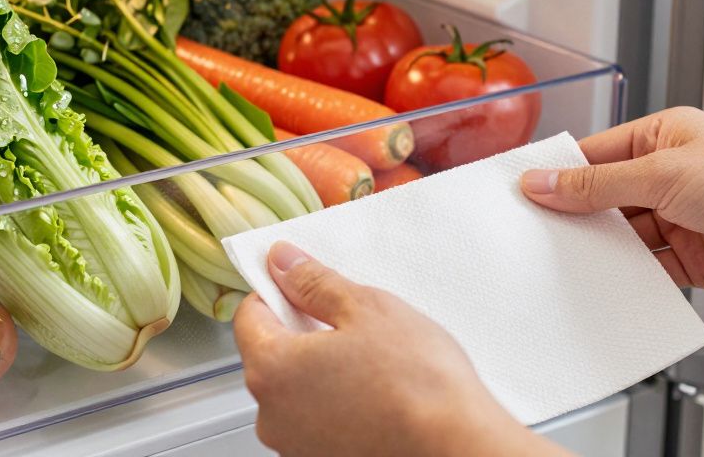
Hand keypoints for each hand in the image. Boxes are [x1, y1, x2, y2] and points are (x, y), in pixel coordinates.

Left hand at [233, 242, 564, 456]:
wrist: (455, 446)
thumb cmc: (417, 385)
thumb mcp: (366, 308)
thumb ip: (313, 283)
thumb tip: (284, 264)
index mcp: (272, 369)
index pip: (249, 315)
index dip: (278, 291)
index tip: (303, 282)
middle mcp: (272, 415)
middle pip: (272, 353)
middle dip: (304, 331)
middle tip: (351, 320)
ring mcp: (296, 445)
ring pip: (296, 388)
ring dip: (322, 368)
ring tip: (372, 360)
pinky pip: (317, 418)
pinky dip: (337, 401)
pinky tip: (376, 392)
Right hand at [520, 107, 703, 316]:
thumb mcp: (665, 173)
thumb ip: (598, 185)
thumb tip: (544, 182)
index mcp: (661, 137)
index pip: (592, 156)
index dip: (555, 176)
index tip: (519, 195)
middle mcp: (669, 176)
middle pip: (603, 200)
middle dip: (574, 219)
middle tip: (532, 237)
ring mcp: (683, 219)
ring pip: (623, 239)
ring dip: (601, 253)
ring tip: (566, 267)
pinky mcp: (697, 260)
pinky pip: (649, 271)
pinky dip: (629, 281)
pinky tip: (608, 288)